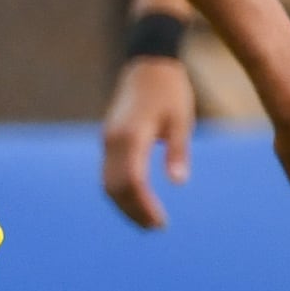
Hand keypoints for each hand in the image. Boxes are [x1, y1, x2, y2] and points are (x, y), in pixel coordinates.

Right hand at [100, 53, 195, 230]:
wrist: (148, 63)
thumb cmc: (170, 90)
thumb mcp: (181, 120)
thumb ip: (178, 152)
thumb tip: (177, 182)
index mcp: (132, 137)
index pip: (133, 183)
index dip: (145, 207)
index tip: (161, 223)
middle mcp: (113, 141)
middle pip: (116, 189)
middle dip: (133, 212)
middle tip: (155, 228)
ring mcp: (108, 140)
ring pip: (108, 184)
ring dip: (124, 205)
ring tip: (146, 220)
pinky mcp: (109, 139)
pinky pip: (108, 173)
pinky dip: (120, 192)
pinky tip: (137, 200)